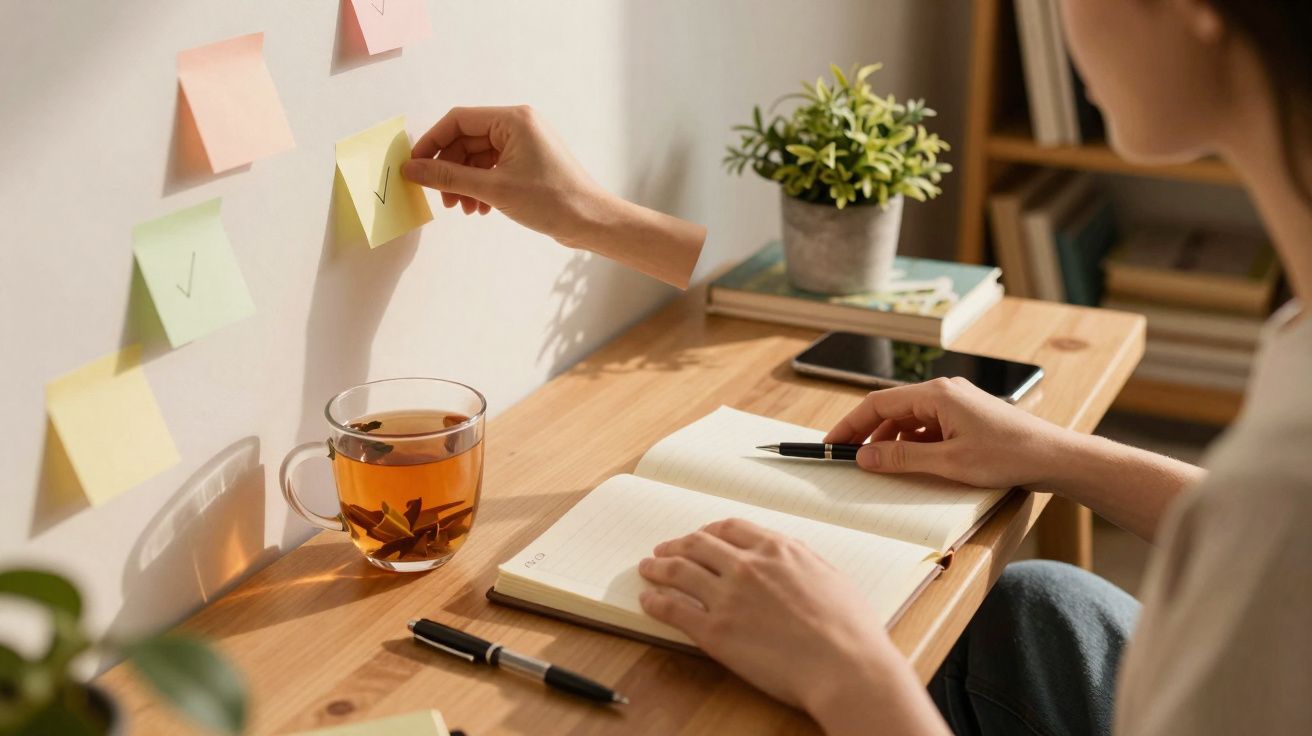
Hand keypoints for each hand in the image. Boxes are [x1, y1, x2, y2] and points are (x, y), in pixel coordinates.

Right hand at [401, 105, 608, 244]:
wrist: (590, 221)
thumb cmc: (551, 201)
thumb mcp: (493, 189)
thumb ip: (449, 177)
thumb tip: (412, 169)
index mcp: (513, 119)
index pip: (458, 120)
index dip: (433, 142)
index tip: (415, 166)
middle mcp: (519, 125)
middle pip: (467, 140)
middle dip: (450, 170)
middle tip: (441, 198)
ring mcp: (524, 143)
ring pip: (478, 157)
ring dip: (464, 182)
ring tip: (463, 208)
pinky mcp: (528, 162)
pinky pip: (493, 168)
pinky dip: (481, 186)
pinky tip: (479, 208)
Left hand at [637, 519, 898, 712]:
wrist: (846, 666)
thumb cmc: (850, 629)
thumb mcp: (831, 576)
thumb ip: (802, 561)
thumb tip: (788, 556)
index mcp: (777, 549)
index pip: (730, 528)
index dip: (709, 531)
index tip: (701, 536)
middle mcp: (747, 566)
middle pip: (698, 545)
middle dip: (677, 545)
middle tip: (664, 549)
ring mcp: (727, 597)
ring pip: (679, 572)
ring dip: (658, 567)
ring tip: (647, 568)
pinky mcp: (714, 632)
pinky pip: (674, 609)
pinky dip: (655, 602)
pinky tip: (648, 601)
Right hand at [824, 376, 1074, 488]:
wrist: (1054, 457)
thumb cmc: (1009, 454)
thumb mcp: (948, 462)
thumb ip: (901, 458)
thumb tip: (865, 457)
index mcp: (936, 394)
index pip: (878, 403)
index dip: (850, 425)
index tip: (832, 444)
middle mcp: (943, 392)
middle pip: (891, 410)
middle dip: (866, 434)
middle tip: (847, 458)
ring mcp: (955, 404)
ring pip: (908, 420)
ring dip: (889, 441)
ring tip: (875, 466)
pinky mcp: (965, 418)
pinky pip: (927, 427)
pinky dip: (911, 444)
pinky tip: (907, 463)